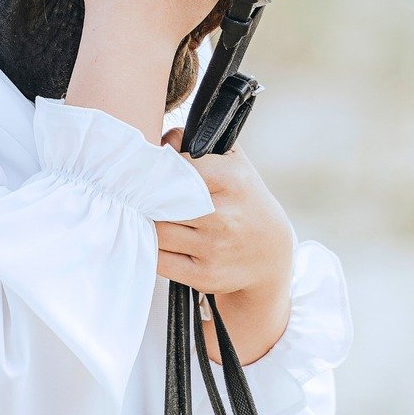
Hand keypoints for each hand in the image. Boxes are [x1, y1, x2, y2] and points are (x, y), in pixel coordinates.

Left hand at [155, 137, 294, 365]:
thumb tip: (161, 139)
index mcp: (232, 181)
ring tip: (155, 217)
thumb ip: (198, 144)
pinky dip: (154, 249)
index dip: (160, 170)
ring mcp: (214, 248)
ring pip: (157, 231)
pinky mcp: (204, 276)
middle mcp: (223, 216)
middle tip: (142, 195)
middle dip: (149, 198)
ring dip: (150, 224)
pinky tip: (163, 241)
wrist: (271, 254)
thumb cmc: (245, 201)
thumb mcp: (234, 164)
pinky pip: (159, 260)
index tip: (158, 172)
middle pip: (160, 202)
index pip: (175, 168)